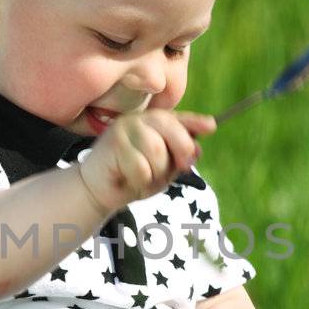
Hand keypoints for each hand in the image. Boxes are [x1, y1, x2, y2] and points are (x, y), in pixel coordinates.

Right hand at [77, 110, 213, 213]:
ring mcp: (125, 129)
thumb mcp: (163, 168)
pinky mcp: (114, 143)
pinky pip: (141, 166)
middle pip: (171, 130)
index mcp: (152, 122)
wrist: (98, 190)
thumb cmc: (133, 176)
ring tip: (145, 177)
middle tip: (180, 169)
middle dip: (180, 152)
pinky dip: (141, 180)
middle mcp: (139, 120)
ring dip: (156, 172)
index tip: (211, 127)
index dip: (195, 122)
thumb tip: (197, 149)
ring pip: (157, 150)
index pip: (177, 118)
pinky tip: (130, 179)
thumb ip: (179, 157)